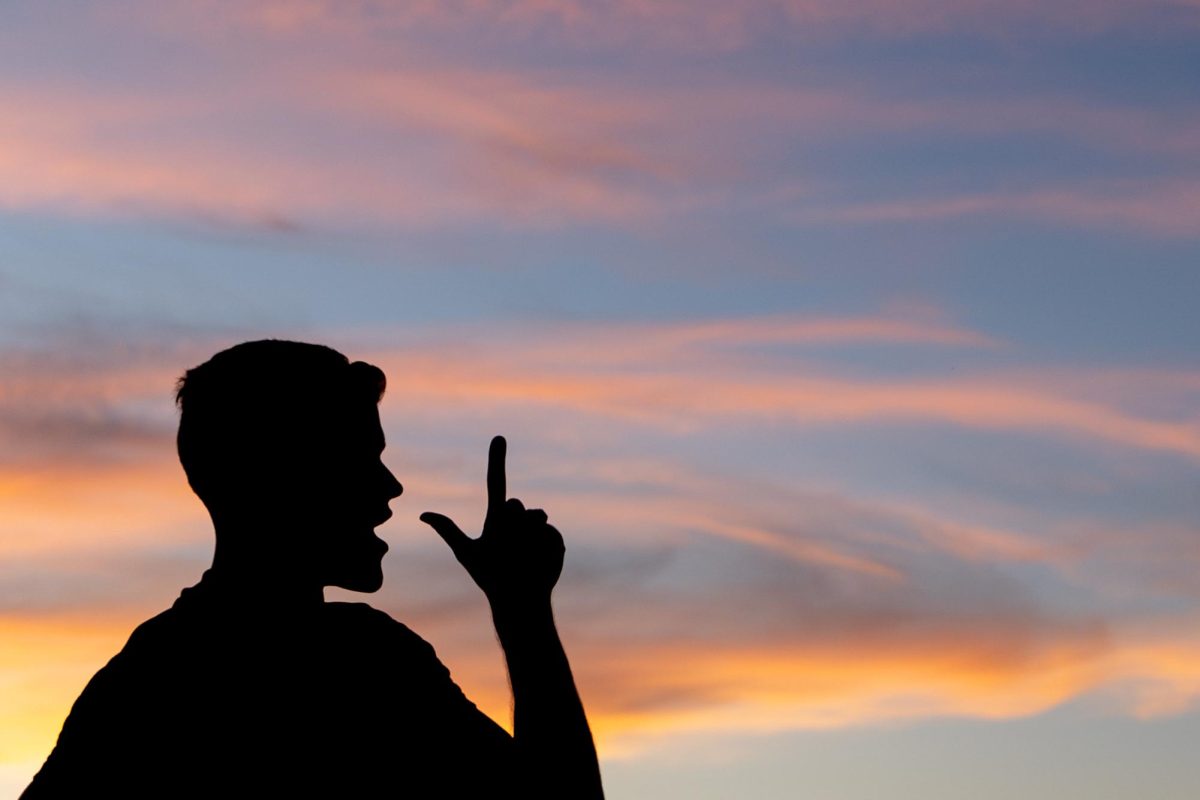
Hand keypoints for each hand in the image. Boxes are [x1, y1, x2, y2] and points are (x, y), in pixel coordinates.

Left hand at [420, 436, 564, 606]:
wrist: (518, 600)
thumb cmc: (490, 578)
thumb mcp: (467, 553)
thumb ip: (448, 530)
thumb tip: (423, 514)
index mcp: (497, 518)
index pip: (496, 483)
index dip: (496, 460)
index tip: (498, 437)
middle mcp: (517, 518)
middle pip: (514, 503)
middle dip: (511, 521)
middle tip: (508, 545)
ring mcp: (537, 528)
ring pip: (533, 515)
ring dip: (526, 535)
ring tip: (522, 556)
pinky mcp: (554, 538)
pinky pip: (549, 531)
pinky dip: (542, 545)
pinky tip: (538, 560)